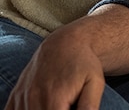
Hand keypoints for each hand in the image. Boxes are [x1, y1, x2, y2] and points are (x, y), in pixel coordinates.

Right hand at [5, 5, 128, 109]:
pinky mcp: (15, 96)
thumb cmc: (83, 64)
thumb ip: (90, 105)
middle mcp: (34, 100)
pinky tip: (41, 104)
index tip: (69, 105)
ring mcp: (22, 98)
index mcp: (54, 101)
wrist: (64, 44)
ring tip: (56, 101)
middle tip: (66, 101)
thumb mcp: (95, 83)